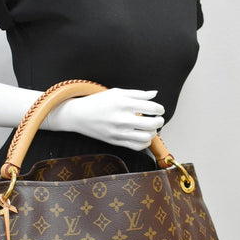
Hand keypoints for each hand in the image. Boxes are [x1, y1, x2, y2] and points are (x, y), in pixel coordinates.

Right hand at [45, 88, 163, 150]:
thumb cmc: (99, 102)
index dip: (160, 109)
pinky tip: (143, 136)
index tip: (159, 109)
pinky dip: (145, 143)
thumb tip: (155, 94)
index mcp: (124, 104)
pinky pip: (137, 146)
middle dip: (159, 121)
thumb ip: (138, 94)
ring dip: (153, 133)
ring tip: (150, 128)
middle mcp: (123, 119)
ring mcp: (119, 132)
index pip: (151, 108)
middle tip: (158, 118)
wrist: (79, 115)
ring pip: (146, 137)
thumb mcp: (117, 92)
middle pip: (152, 124)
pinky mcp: (116, 141)